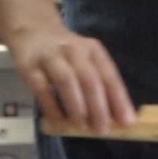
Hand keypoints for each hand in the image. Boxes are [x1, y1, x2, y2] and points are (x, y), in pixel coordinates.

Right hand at [9, 26, 135, 133]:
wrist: (32, 29)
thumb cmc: (66, 52)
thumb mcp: (85, 59)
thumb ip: (98, 83)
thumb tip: (115, 117)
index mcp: (93, 50)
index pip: (109, 76)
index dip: (119, 100)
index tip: (127, 122)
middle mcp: (74, 50)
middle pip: (89, 79)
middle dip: (98, 107)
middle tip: (102, 130)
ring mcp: (51, 56)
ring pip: (67, 81)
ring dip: (76, 106)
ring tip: (81, 126)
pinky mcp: (30, 65)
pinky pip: (42, 88)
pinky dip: (51, 106)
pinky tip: (58, 121)